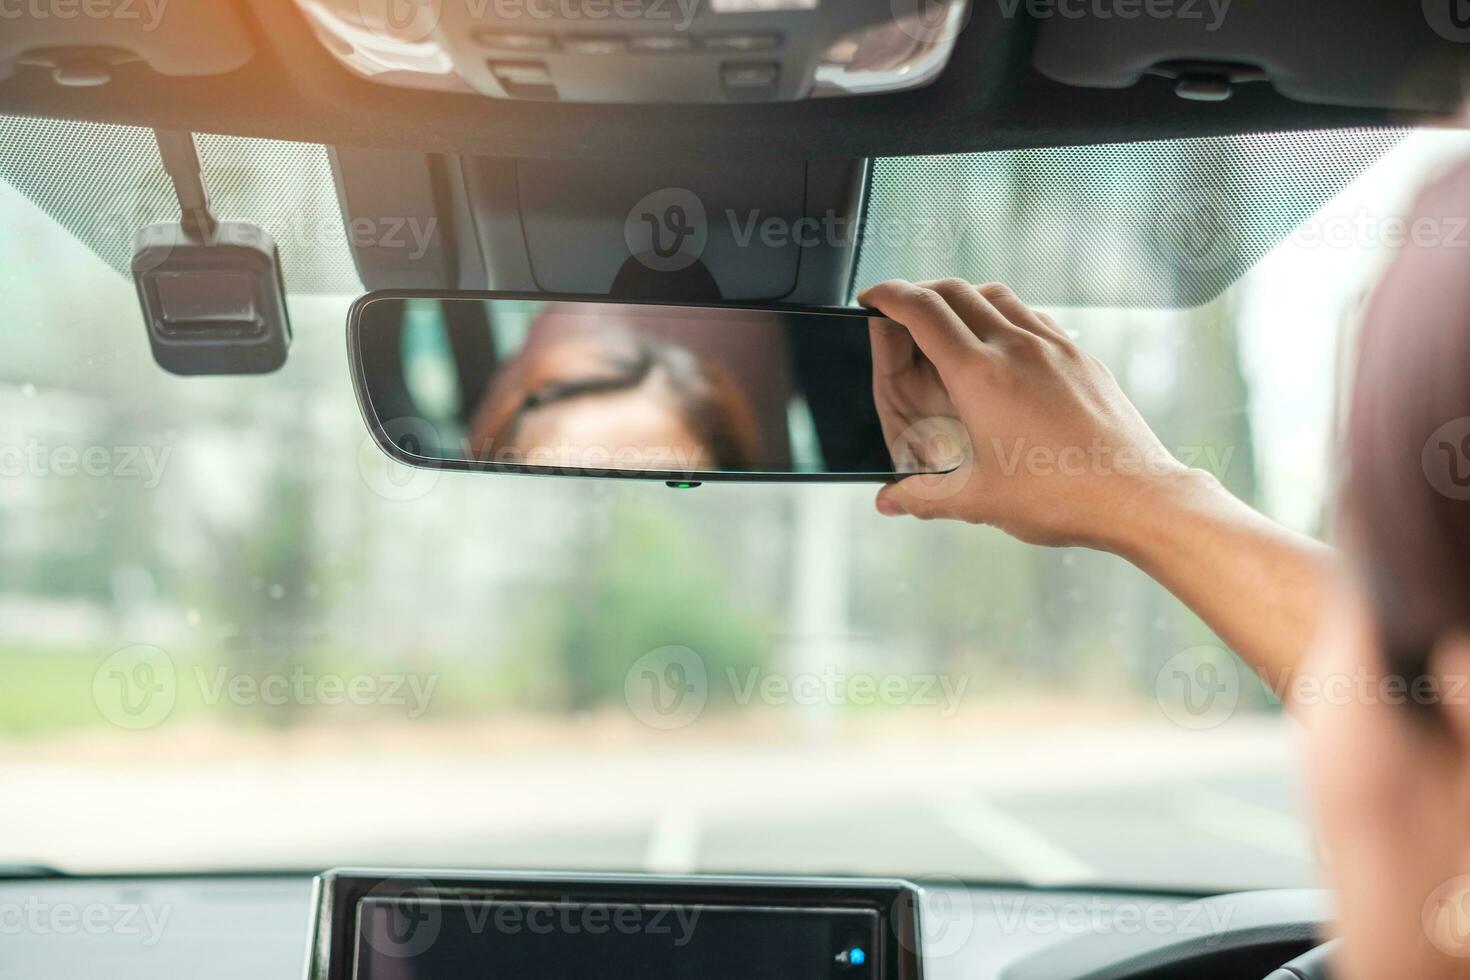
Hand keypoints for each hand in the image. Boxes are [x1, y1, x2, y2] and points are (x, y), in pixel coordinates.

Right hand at [864, 278, 1194, 549]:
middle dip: (920, 292)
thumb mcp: (978, 500)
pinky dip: (1005, 315)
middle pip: (955, 291)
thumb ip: (923, 496)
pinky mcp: (1080, 357)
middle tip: (901, 309)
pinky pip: (1034, 317)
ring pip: (998, 296)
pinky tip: (1002, 344)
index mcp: (980, 375)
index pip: (922, 312)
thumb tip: (889, 502)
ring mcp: (1053, 347)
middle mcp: (1015, 347)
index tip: (871, 297)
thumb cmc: (1059, 496)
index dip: (888, 296)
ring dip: (964, 297)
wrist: (1135, 495)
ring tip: (949, 320)